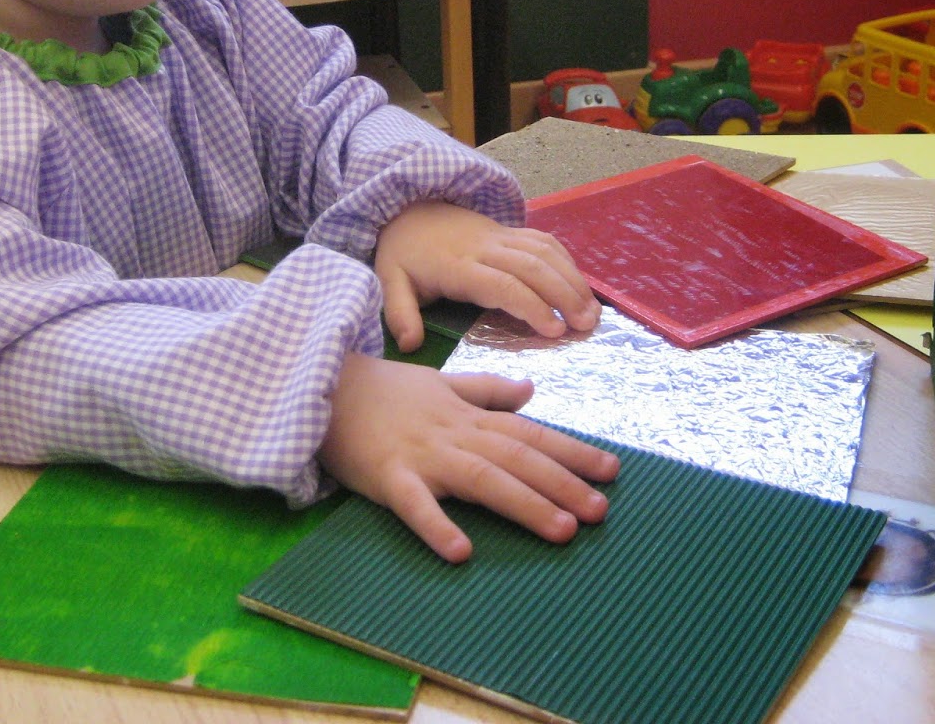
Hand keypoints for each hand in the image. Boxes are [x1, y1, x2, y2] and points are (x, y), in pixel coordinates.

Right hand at [319, 352, 619, 561]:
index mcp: (467, 415)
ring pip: (482, 478)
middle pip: (516, 457)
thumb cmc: (382, 390)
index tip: (612, 470)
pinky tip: (462, 552)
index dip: (571, 451)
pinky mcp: (387, 477)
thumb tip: (531, 390)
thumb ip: (486, 389)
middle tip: (601, 511)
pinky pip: (414, 504)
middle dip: (562, 483)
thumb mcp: (440, 381)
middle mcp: (454, 433)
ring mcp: (422, 455)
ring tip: (562, 529)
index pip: (529, 432)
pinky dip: (437, 525)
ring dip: (524, 503)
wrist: (322, 384)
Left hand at [374, 200, 599, 350]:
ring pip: (545, 252)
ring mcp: (500, 235)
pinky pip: (543, 240)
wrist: (407, 206)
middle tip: (586, 326)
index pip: (502, 284)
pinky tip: (580, 285)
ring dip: (573, 280)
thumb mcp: (389, 281)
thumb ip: (399, 313)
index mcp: (458, 265)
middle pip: (533, 267)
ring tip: (592, 312)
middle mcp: (486, 247)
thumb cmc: (402, 252)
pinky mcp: (509, 230)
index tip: (554, 330)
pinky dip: (566, 261)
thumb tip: (410, 344)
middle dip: (564, 295)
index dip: (531, 306)